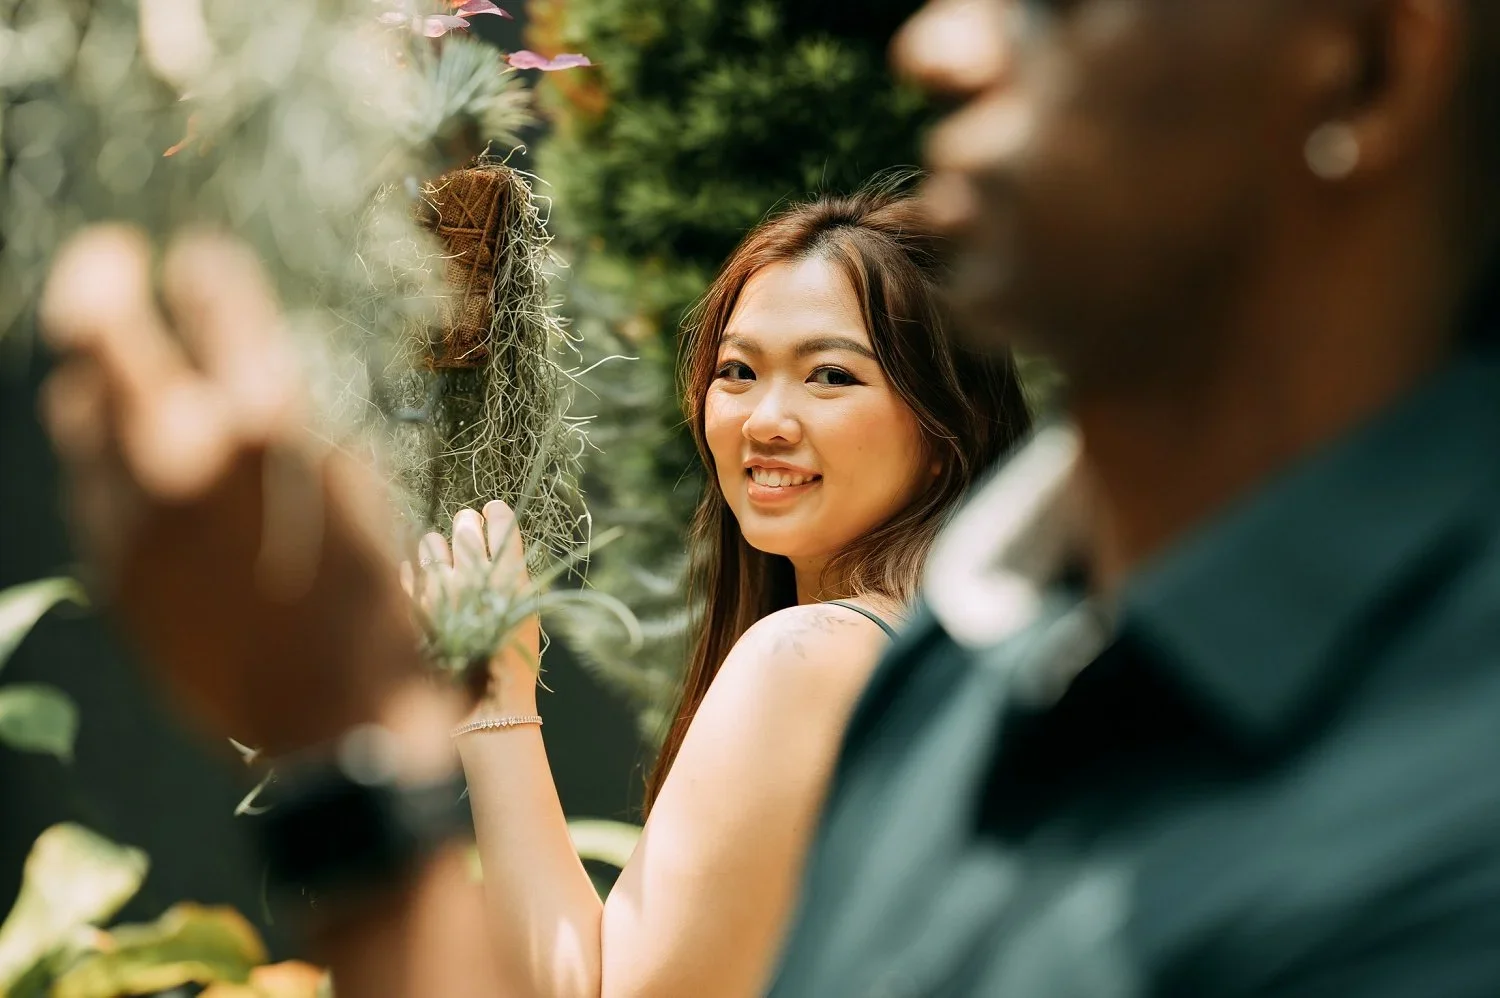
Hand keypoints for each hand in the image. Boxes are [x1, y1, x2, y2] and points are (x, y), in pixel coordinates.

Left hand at [38, 226, 441, 755]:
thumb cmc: (366, 597)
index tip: (202, 257)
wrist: (328, 717)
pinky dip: (108, 446)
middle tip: (113, 259)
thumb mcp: (348, 486)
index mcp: (268, 433)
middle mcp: (182, 460)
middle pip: (100, 334)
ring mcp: (132, 515)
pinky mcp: (109, 566)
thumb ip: (282, 414)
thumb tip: (234, 363)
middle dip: (102, 280)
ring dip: (95, 369)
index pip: (215, 308)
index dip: (208, 273)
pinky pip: (90, 480)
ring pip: (77, 408)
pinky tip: (143, 453)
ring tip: (119, 359)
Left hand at [403, 501, 541, 714]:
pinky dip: (414, 573)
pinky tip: (424, 582)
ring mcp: (437, 593)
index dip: (496, 515)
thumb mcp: (525, 611)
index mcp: (508, 579)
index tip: (492, 514)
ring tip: (445, 563)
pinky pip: (406, 571)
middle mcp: (471, 579)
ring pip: (430, 544)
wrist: (483, 706)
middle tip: (468, 531)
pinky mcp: (410, 609)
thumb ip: (512, 570)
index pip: (500, 524)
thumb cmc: (512, 659)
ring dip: (439, 548)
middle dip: (468, 525)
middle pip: (464, 526)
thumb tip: (489, 532)